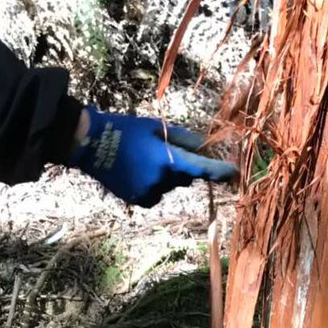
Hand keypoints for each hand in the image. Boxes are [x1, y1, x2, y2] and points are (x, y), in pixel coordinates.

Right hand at [69, 107, 238, 206]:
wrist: (92, 145)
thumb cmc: (127, 130)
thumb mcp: (157, 127)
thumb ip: (184, 139)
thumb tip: (205, 148)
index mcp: (169, 159)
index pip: (202, 169)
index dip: (220, 172)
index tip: (234, 174)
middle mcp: (162, 181)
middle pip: (185, 178)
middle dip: (181, 167)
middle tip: (161, 150)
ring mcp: (150, 193)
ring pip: (170, 186)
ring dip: (166, 176)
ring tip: (143, 160)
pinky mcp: (140, 200)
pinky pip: (157, 194)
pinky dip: (153, 185)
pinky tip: (137, 172)